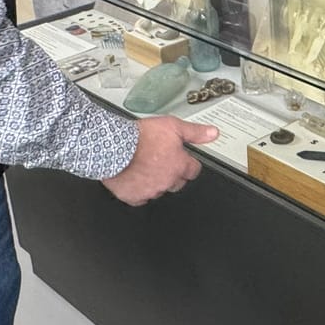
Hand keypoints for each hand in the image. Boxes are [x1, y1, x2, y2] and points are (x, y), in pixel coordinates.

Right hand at [101, 116, 217, 205]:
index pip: (193, 170)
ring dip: (155, 180)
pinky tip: (134, 177)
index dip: (188, 163)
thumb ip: (194, 132)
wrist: (112, 147)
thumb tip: (212, 134)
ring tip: (145, 166)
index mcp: (179, 166)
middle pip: (177, 182)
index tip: (181, 158)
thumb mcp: (172, 126)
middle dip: (172, 172)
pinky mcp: (133, 197)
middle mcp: (167, 181)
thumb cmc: (139, 137)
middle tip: (160, 159)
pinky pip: (140, 197)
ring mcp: (151, 191)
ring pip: (159, 190)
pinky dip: (138, 189)